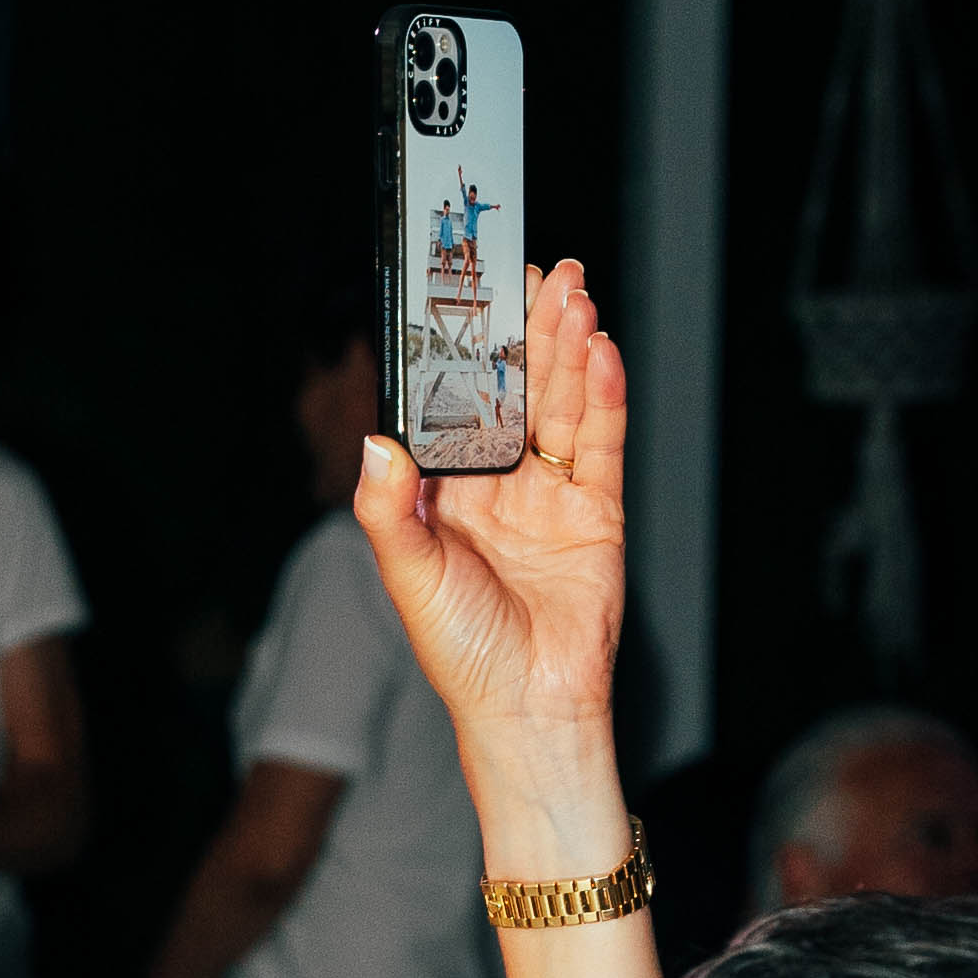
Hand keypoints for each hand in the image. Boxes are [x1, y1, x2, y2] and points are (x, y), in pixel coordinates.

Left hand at [353, 260, 625, 743]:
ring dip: (568, 348)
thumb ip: (388, 509)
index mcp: (447, 492)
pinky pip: (601, 443)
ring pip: (562, 404)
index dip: (468, 352)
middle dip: (529, 329)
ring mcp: (551, 494)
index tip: (470, 299)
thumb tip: (374, 442)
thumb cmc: (463, 653)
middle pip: (518, 389)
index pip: (458, 403)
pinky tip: (600, 353)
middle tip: (538, 270)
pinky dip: (603, 396)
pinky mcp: (598, 511)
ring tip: (572, 294)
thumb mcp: (409, 576)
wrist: (529, 707)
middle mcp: (499, 484)